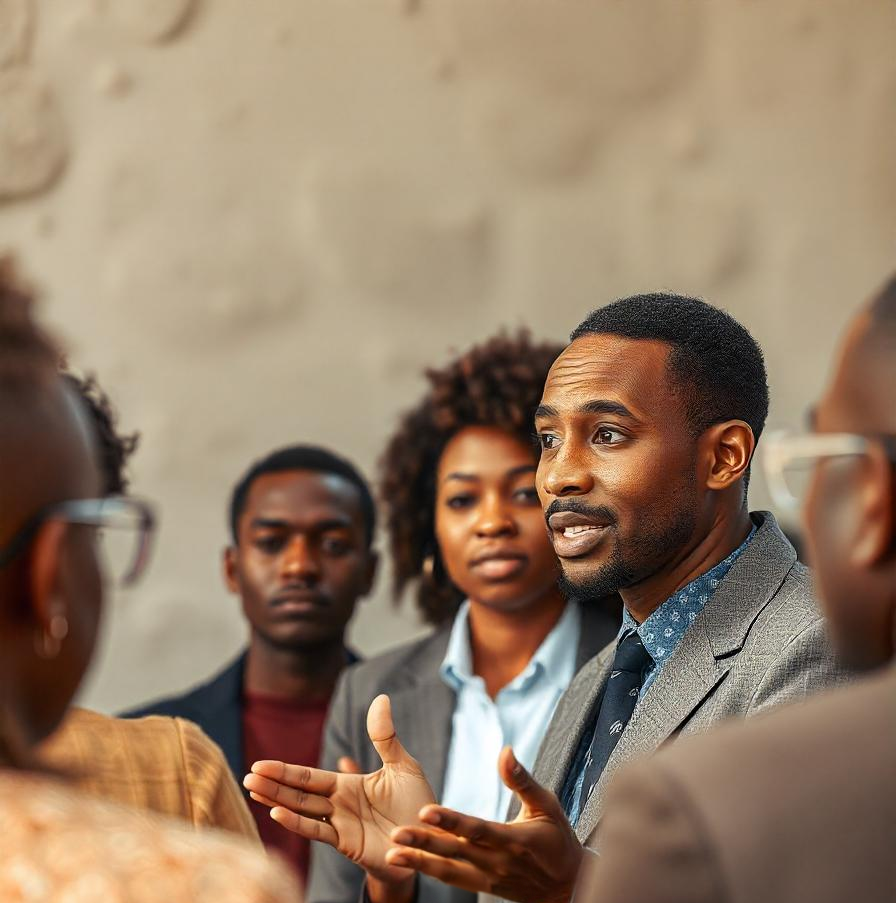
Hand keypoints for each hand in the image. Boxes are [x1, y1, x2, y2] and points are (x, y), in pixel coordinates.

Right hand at [244, 694, 435, 883]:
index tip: (259, 764)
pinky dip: (297, 822)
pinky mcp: (347, 843)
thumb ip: (385, 736)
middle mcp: (339, 804)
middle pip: (299, 791)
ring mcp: (341, 825)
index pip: (309, 776)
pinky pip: (318, 831)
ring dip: (277, 799)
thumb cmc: (417, 805)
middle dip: (273, 784)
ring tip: (253, 790)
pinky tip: (277, 812)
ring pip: (302, 809)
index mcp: (347, 785)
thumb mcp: (402, 765)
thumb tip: (381, 697)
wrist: (432, 839)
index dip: (285, 770)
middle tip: (246, 776)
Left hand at [384, 747, 583, 902]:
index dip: (451, 821)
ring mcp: (489, 877)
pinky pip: (453, 880)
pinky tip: (408, 862)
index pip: (477, 829)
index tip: (426, 811)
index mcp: (514, 840)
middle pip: (456, 851)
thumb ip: (522, 780)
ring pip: (449, 870)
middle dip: (424, 843)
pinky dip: (430, 871)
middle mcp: (498, 862)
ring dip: (420, 862)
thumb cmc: (558, 838)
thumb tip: (505, 750)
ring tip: (393, 853)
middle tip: (396, 833)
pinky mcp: (483, 886)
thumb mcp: (547, 804)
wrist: (567, 885)